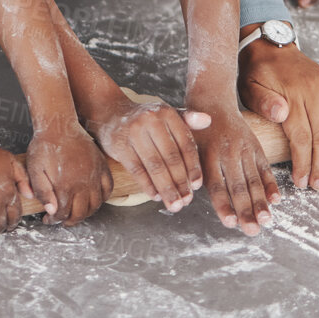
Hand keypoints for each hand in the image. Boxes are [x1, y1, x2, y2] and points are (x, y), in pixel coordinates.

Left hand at [24, 121, 112, 226]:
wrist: (59, 125)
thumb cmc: (44, 146)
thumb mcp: (35, 169)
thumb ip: (42, 192)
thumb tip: (51, 211)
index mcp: (65, 185)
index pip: (63, 213)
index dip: (54, 220)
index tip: (48, 219)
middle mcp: (83, 183)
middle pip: (80, 213)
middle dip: (70, 220)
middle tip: (63, 220)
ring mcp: (94, 175)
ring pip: (96, 204)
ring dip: (87, 212)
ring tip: (77, 212)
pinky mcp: (101, 166)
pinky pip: (108, 188)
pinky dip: (103, 198)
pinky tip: (94, 199)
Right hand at [91, 95, 206, 211]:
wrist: (110, 114)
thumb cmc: (146, 119)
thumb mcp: (166, 115)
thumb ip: (187, 120)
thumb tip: (208, 120)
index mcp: (167, 113)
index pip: (185, 144)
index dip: (193, 167)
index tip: (197, 186)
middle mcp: (151, 120)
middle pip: (171, 158)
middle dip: (180, 183)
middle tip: (187, 201)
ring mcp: (134, 132)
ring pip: (155, 166)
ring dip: (166, 189)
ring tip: (174, 204)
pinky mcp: (119, 146)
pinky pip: (137, 170)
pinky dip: (148, 186)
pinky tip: (156, 196)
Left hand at [192, 109, 278, 234]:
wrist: (213, 101)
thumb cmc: (196, 131)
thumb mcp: (187, 145)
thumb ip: (190, 169)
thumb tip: (187, 194)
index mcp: (208, 154)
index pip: (217, 185)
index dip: (224, 205)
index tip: (230, 222)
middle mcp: (227, 153)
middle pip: (238, 186)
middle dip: (246, 210)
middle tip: (252, 231)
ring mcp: (243, 149)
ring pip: (253, 179)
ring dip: (261, 202)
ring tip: (266, 221)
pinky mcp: (255, 146)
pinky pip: (264, 167)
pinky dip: (270, 184)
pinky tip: (275, 200)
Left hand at [238, 40, 318, 189]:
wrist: (272, 46)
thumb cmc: (258, 71)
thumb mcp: (250, 86)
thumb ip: (262, 102)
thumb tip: (280, 114)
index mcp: (293, 94)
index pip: (302, 136)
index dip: (303, 162)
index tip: (301, 181)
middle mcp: (315, 90)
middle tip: (318, 185)